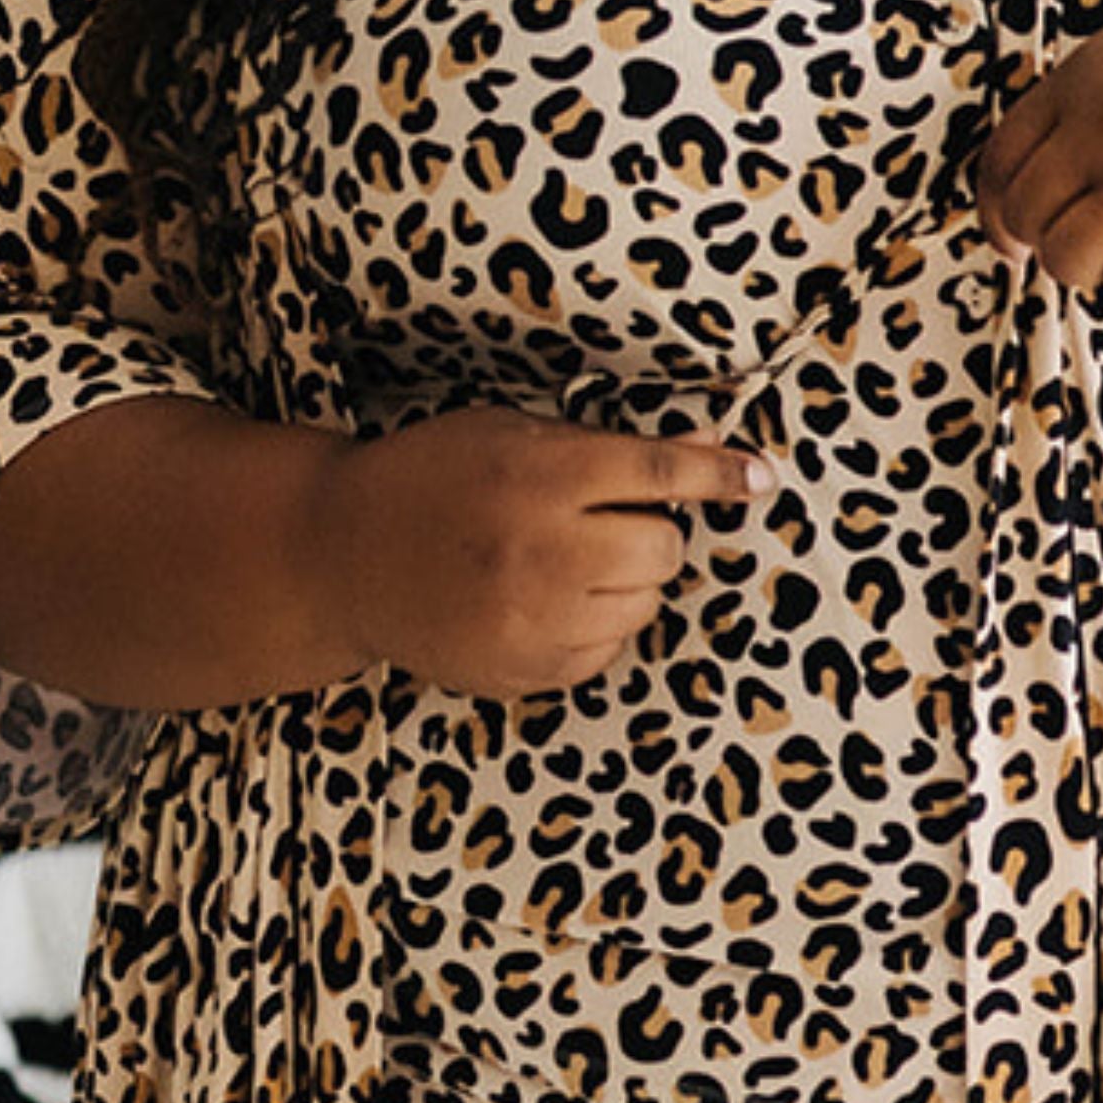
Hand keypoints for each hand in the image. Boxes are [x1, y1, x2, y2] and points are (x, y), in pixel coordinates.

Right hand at [319, 405, 751, 697]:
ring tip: (559, 564)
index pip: (656, 473)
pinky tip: (539, 603)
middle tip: (595, 523)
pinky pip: (608, 651)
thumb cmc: (430, 478)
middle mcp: (543, 550)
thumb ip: (597, 446)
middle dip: (644, 533)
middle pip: (663, 549)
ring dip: (622, 584)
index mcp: (540, 476)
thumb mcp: (508, 434)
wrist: (342, 557)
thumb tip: (702, 451)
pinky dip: (592, 628)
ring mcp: (534, 618)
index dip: (716, 473)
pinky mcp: (526, 669)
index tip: (760, 475)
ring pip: (643, 605)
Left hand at [974, 0, 1102, 313]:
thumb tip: (1026, 188)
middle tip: (1097, 246)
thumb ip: (1093, 99)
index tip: (1016, 239)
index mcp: (1090, 72)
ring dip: (1099, 270)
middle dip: (1050, 244)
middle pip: (1029, 218)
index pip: (999, 162)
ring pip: (1070, 261)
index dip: (999, 213)